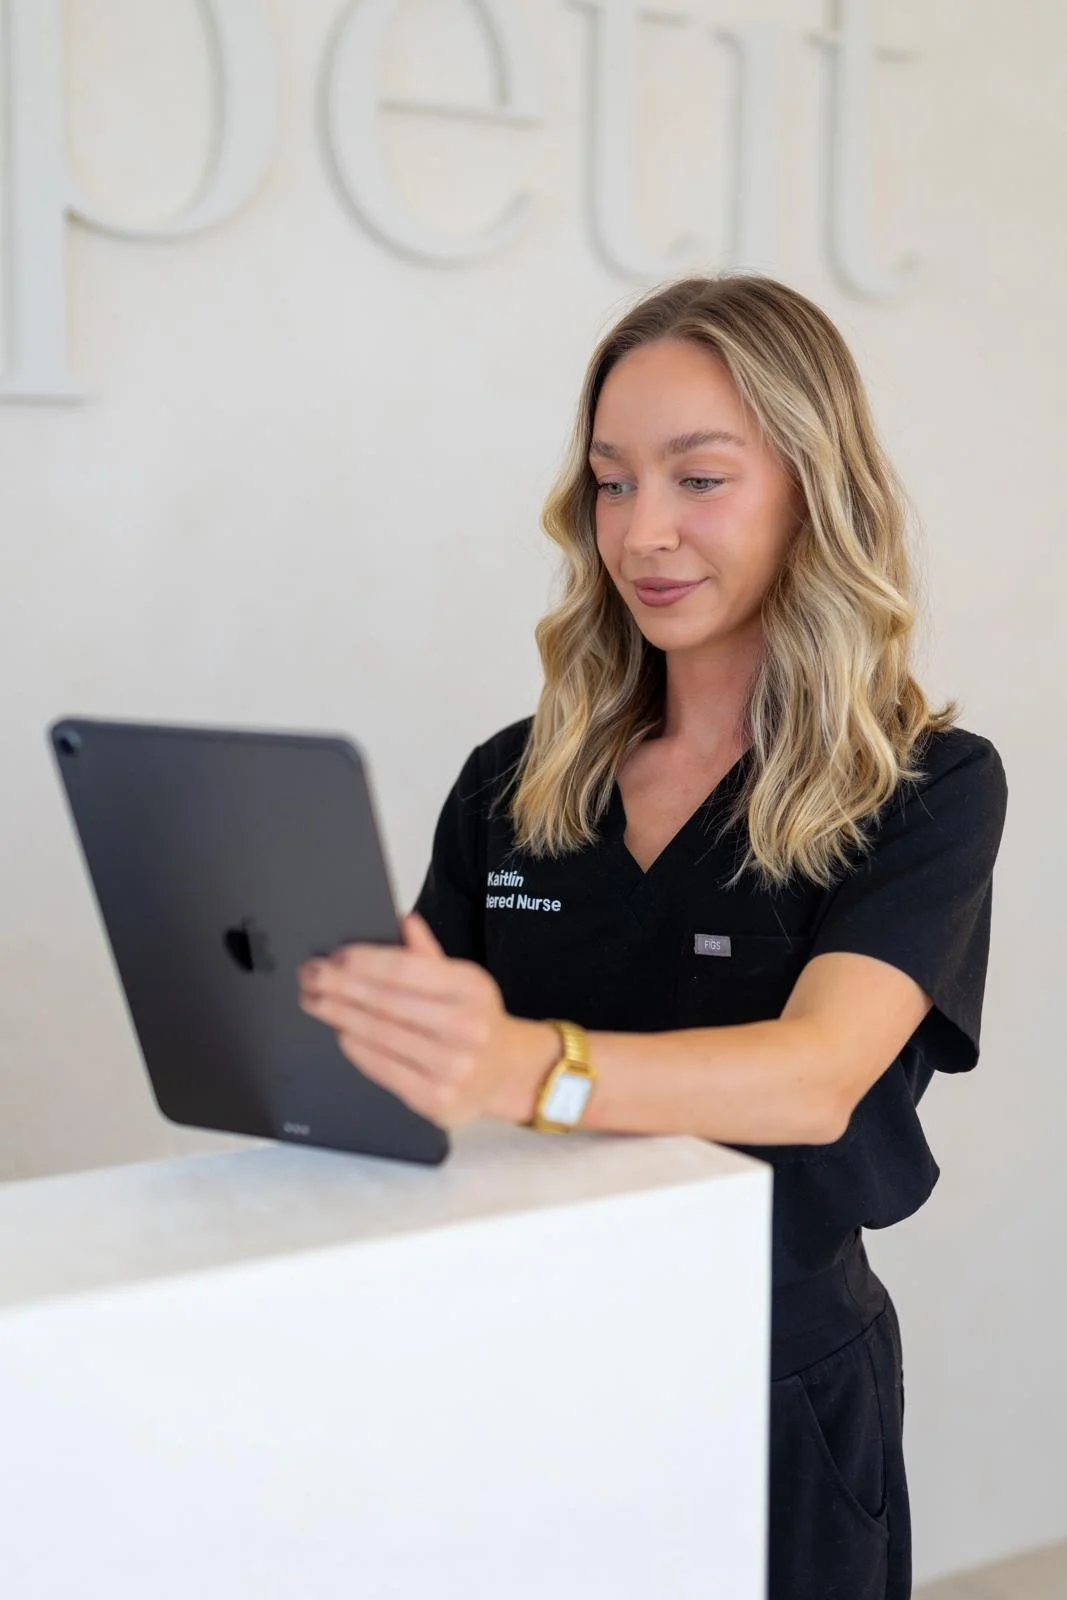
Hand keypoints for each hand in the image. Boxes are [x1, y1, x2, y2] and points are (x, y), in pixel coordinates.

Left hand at [296, 913, 555, 1127]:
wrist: (504, 1073)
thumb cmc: (474, 1019)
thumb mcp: (463, 980)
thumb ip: (429, 954)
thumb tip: (402, 921)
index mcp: (472, 988)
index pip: (407, 969)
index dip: (365, 960)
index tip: (335, 956)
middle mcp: (466, 1028)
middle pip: (387, 1003)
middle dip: (339, 986)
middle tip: (309, 975)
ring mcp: (452, 1068)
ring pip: (380, 1036)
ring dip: (339, 1015)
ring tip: (314, 1000)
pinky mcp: (436, 1100)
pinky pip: (383, 1069)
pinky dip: (355, 1048)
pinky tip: (340, 1032)